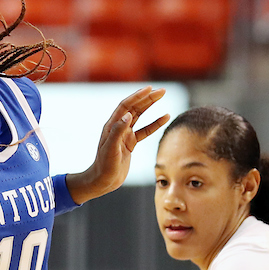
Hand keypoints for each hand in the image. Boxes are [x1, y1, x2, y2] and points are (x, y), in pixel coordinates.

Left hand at [65, 87, 169, 203]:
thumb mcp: (110, 149)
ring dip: (151, 106)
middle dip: (147, 98)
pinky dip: (155, 124)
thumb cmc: (104, 166)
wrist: (103, 181)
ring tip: (162, 96)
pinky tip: (165, 117)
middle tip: (162, 90)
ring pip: (140, 116)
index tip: (150, 89)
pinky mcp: (130, 143)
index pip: (126, 106)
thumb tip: (128, 115)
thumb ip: (118, 131)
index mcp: (112, 126)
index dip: (137, 96)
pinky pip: (145, 130)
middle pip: (134, 107)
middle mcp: (118, 127)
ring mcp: (125, 135)